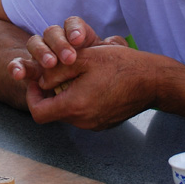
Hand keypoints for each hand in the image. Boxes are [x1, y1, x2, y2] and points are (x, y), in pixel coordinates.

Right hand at [7, 16, 105, 83]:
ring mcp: (40, 55)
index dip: (74, 29)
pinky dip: (16, 67)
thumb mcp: (105, 62)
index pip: (72, 24)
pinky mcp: (29, 70)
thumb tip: (114, 41)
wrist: (82, 93)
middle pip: (52, 32)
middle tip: (69, 58)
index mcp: (74, 36)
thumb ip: (111, 49)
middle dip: (59, 44)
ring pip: (35, 44)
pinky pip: (19, 65)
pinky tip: (18, 74)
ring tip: (50, 64)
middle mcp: (55, 42)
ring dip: (41, 52)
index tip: (79, 40)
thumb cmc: (97, 74)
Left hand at [25, 43, 156, 129]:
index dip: (32, 95)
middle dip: (51, 92)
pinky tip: (92, 84)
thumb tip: (40, 80)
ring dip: (66, 96)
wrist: (153, 81)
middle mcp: (83, 122)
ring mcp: (95, 125)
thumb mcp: (84, 58)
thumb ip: (56, 70)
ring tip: (78, 76)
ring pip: (68, 112)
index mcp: (75, 106)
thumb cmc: (120, 65)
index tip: (38, 80)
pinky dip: (80, 101)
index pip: (38, 112)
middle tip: (58, 73)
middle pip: (53, 111)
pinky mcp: (104, 124)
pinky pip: (83, 114)